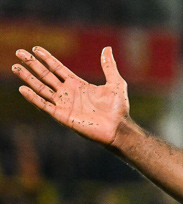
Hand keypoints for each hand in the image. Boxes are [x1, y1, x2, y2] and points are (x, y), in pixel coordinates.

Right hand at [13, 46, 129, 146]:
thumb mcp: (115, 83)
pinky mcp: (62, 116)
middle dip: (32, 64)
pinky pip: (44, 105)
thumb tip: (107, 48)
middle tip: (19, 52)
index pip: (57, 68)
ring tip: (15, 67)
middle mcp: (68, 93)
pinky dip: (33, 97)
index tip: (35, 48)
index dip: (46, 58)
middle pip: (46, 75)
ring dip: (28, 78)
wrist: (118, 128)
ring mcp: (64, 104)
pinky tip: (23, 88)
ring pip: (41, 88)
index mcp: (78, 85)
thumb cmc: (118, 108)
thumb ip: (109, 66)